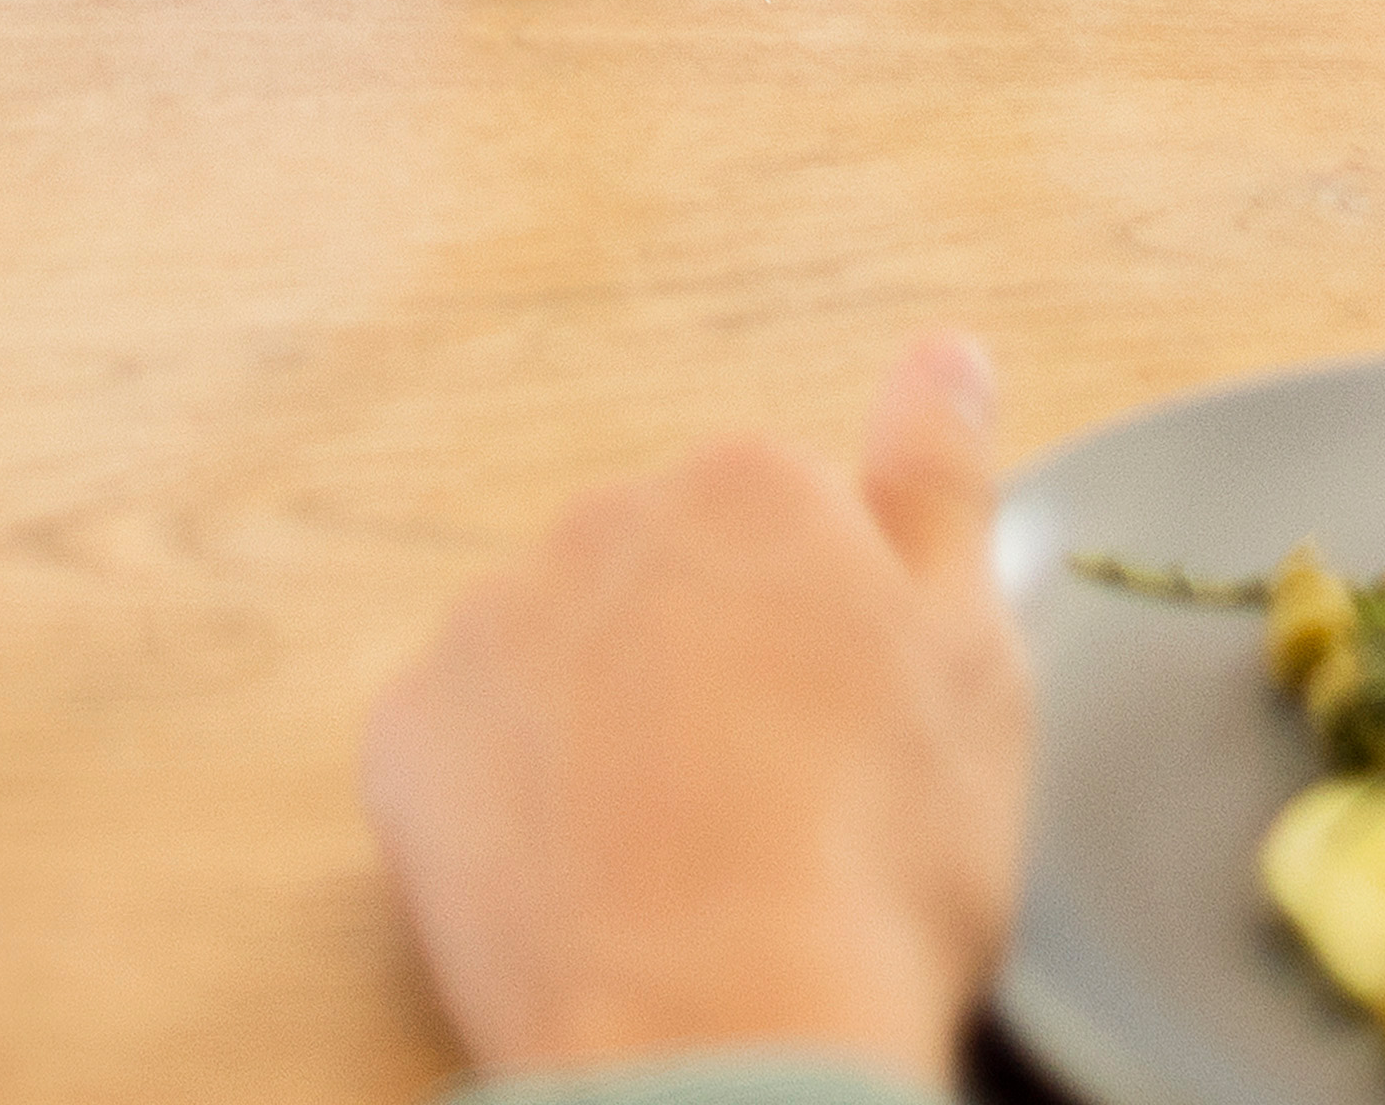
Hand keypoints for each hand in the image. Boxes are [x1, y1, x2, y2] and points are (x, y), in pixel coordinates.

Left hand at [365, 331, 1024, 1091]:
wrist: (722, 1032)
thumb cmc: (874, 864)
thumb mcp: (974, 662)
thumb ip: (944, 485)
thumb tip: (945, 352)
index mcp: (754, 487)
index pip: (800, 525)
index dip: (836, 642)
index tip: (856, 740)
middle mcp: (605, 522)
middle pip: (673, 578)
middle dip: (716, 668)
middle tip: (782, 810)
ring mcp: (490, 626)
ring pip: (567, 659)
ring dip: (612, 730)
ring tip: (689, 866)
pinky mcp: (410, 740)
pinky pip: (469, 749)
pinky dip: (519, 806)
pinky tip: (592, 886)